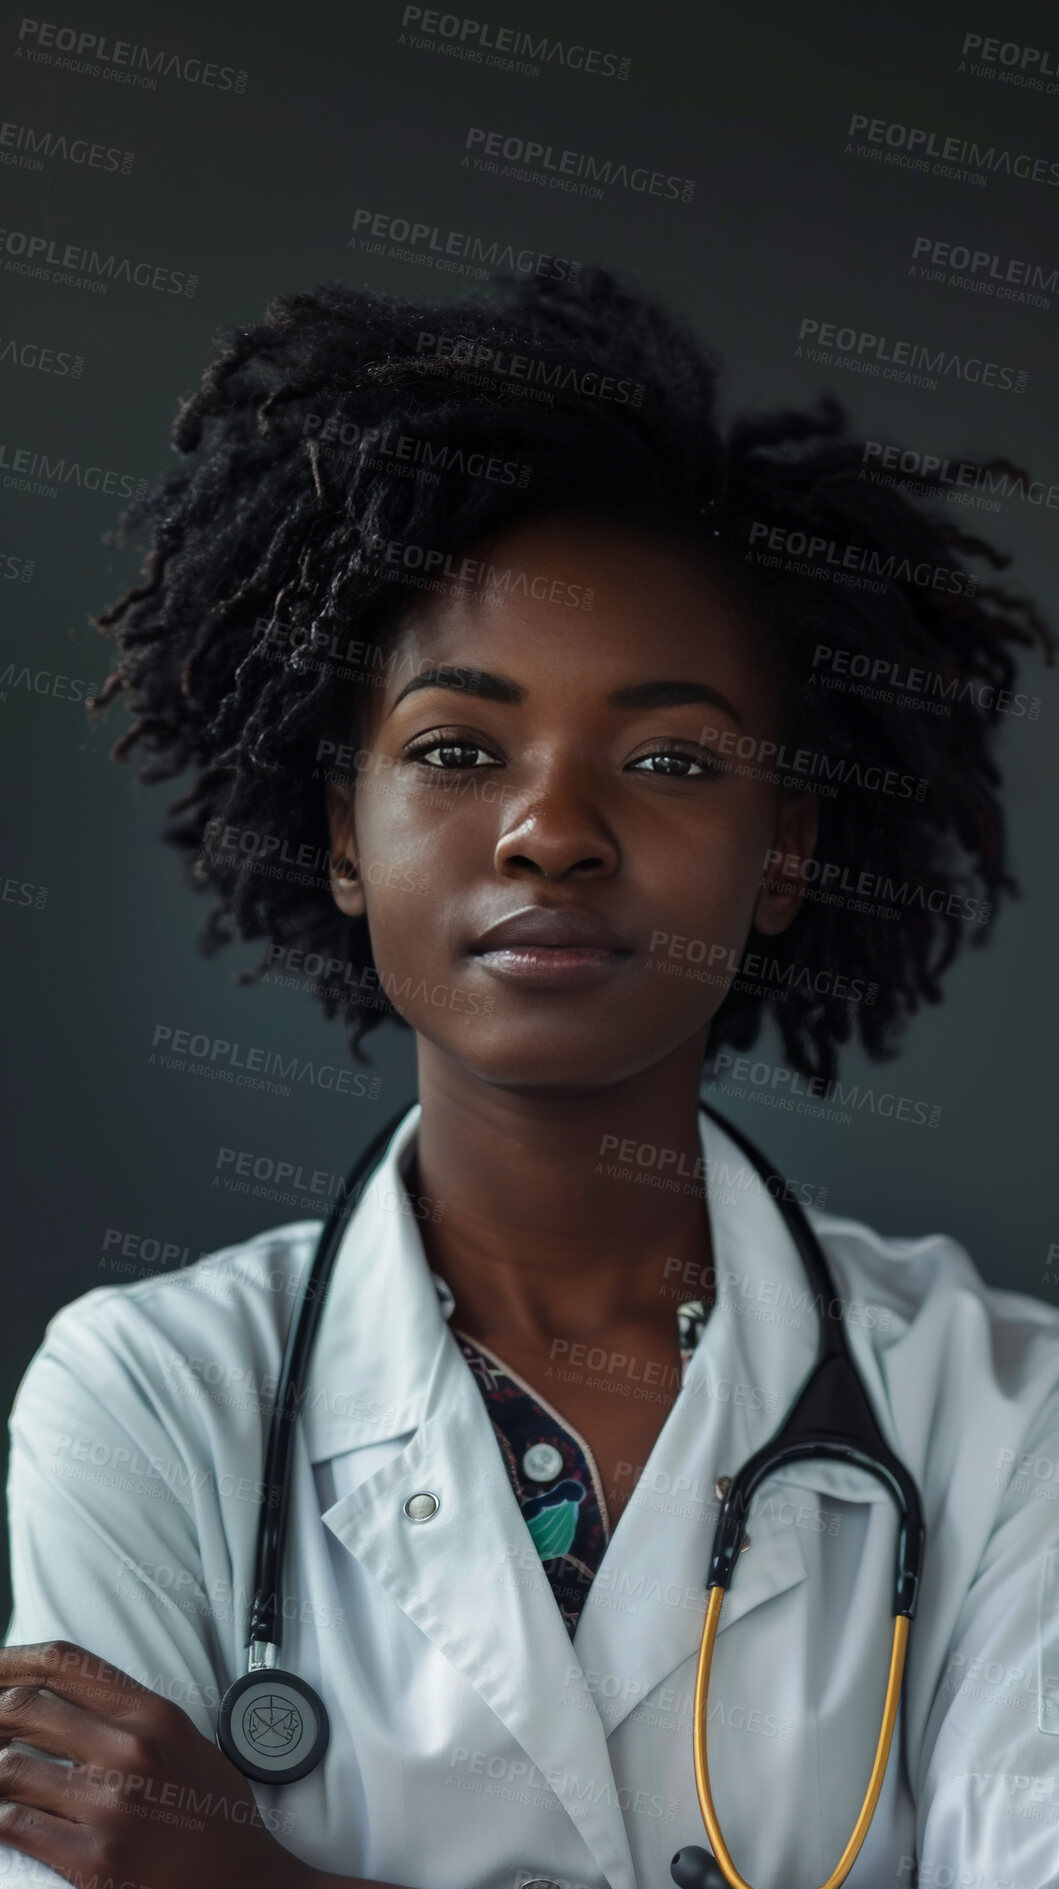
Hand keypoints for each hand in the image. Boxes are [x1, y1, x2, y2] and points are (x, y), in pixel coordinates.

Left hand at [0, 1640, 316, 1888]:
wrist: (244, 1884)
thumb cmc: (214, 1816)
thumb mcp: (185, 1741)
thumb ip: (130, 1714)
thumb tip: (64, 1697)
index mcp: (154, 1715)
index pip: (66, 1663)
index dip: (14, 1659)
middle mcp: (130, 1751)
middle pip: (25, 1708)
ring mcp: (109, 1807)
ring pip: (9, 1768)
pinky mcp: (91, 1860)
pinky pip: (13, 1825)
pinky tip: (4, 1814)